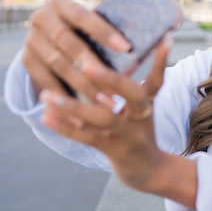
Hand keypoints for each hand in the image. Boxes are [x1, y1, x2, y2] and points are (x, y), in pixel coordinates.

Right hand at [23, 0, 130, 99]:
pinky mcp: (26, 60)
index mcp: (61, 3)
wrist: (49, 38)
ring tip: (106, 103)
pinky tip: (83, 109)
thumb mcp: (93, 24)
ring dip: (83, 86)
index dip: (104, 32)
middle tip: (116, 86)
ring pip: (59, 65)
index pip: (83, 16)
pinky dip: (66, 96)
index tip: (127, 48)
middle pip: (69, 44)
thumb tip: (150, 42)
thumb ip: (111, 29)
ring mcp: (30, 40)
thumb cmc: (85, 31)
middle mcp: (41, 18)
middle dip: (94, 67)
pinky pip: (46, 81)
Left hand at [38, 39, 197, 208]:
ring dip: (73, 106)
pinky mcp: (115, 151)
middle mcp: (142, 118)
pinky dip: (65, 127)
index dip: (160, 61)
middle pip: (133, 95)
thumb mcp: (140, 111)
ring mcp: (129, 136)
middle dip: (111, 79)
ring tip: (46, 95)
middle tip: (87, 65)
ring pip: (103, 118)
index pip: (157, 80)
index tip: (165, 38)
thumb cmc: (138, 133)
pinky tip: (45, 116)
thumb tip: (106, 60)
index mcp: (148, 104)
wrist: (150, 172)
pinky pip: (87, 138)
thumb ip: (127, 89)